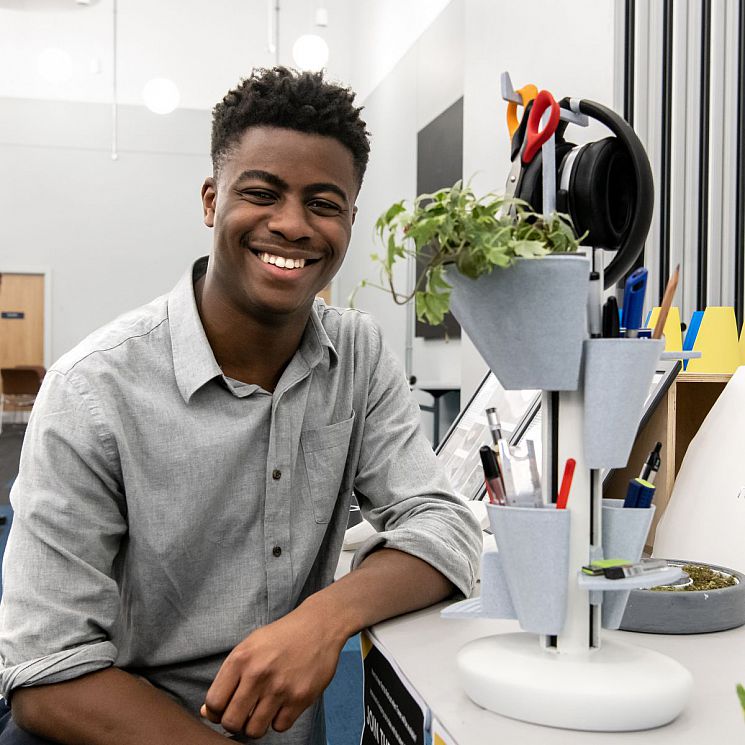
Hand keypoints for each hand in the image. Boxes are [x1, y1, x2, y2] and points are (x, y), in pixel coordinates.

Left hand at [201, 603, 345, 738]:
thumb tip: (207, 712)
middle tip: (244, 712)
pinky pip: (279, 727)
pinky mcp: (300, 698)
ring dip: (256, 724)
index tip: (226, 706)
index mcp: (241, 658)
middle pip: (231, 722)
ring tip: (263, 710)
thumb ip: (228, 678)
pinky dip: (279, 720)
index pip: (214, 703)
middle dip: (235, 722)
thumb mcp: (249, 647)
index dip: (216, 711)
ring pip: (254, 730)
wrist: (319, 625)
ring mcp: (280, 687)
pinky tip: (282, 704)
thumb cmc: (280, 637)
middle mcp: (258, 673)